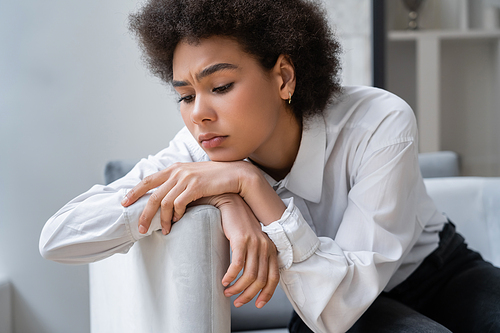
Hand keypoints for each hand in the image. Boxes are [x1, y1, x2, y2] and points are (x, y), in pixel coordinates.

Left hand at [121, 161, 252, 234]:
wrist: (236, 174)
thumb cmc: (215, 178)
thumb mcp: (193, 176)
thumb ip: (179, 183)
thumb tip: (166, 199)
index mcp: (174, 168)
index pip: (148, 180)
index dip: (134, 192)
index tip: (124, 203)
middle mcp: (178, 171)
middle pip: (153, 195)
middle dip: (144, 214)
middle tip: (140, 229)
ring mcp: (186, 178)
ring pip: (164, 202)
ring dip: (163, 220)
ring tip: (164, 231)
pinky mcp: (196, 185)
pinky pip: (179, 204)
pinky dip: (176, 215)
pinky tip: (178, 221)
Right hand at [201, 194, 279, 308]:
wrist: (231, 203)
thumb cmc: (239, 224)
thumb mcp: (252, 241)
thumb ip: (255, 256)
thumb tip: (250, 278)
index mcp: (271, 249)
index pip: (274, 277)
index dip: (267, 294)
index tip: (258, 305)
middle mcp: (266, 247)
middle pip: (261, 280)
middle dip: (249, 295)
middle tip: (238, 302)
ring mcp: (255, 243)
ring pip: (250, 275)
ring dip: (238, 288)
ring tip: (228, 292)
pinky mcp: (242, 240)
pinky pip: (237, 265)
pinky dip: (230, 277)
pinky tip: (224, 281)